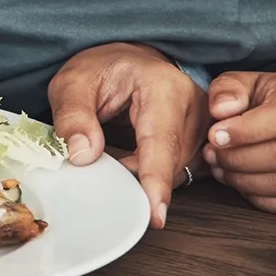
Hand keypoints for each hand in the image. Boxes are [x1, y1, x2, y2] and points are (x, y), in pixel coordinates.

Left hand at [49, 42, 205, 228]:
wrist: (127, 60)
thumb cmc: (103, 68)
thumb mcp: (73, 82)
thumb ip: (73, 116)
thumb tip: (83, 156)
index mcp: (164, 87)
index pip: (161, 143)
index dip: (154, 181)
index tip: (154, 214)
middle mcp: (194, 107)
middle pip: (169, 164)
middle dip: (132, 176)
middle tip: (99, 159)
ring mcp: (203, 126)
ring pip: (174, 173)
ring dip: (138, 174)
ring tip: (113, 145)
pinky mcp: (200, 142)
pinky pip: (176, 171)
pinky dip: (147, 172)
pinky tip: (127, 155)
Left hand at [204, 70, 275, 212]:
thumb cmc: (258, 99)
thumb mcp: (241, 83)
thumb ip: (227, 89)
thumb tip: (220, 109)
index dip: (244, 131)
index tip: (214, 136)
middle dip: (238, 159)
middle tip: (211, 154)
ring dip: (245, 180)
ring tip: (219, 168)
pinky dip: (260, 198)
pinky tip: (239, 183)